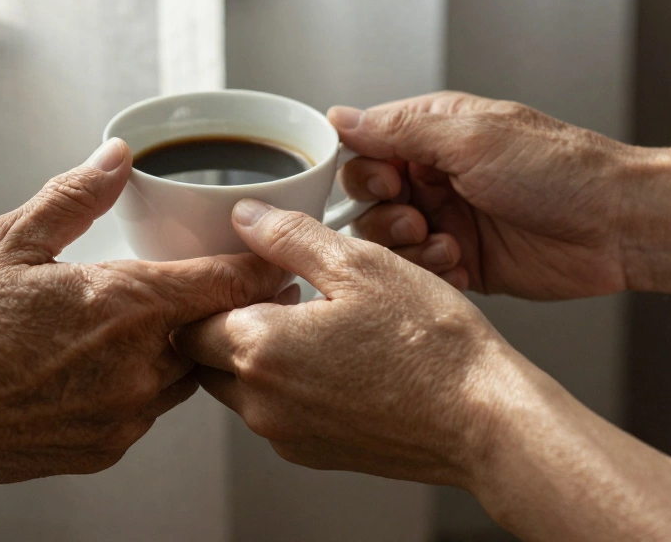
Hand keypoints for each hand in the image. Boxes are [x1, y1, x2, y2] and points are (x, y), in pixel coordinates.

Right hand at [0, 138, 290, 495]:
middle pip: (217, 332)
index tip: (279, 258)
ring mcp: (126, 414)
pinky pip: (151, 409)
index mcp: (124, 306)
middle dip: (224, 308)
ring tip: (160, 320)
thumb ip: (74, 196)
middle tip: (223, 285)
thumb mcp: (6, 242)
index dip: (260, 269)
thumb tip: (116, 156)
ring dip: (185, 347)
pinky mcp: (108, 447)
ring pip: (188, 375)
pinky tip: (112, 362)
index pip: (227, 285)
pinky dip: (147, 383)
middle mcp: (138, 366)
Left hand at [172, 200, 521, 486]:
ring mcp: (286, 434)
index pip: (188, 320)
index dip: (214, 289)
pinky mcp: (314, 454)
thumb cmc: (431, 345)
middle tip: (280, 293)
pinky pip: (278, 412)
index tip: (249, 272)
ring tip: (316, 323)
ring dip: (260, 354)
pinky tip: (339, 359)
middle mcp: (261, 402)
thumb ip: (288, 237)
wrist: (483, 421)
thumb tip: (246, 217)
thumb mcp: (358, 264)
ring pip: (240, 387)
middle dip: (228, 322)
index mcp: (259, 349)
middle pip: (206, 357)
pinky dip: (290, 385)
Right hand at [331, 91, 637, 299]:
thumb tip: (340, 116)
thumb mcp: (470, 138)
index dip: (365, 170)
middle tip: (417, 219)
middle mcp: (437, 176)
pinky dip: (431, 274)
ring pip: (389, 241)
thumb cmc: (560, 170)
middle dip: (384, 216)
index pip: (365, 147)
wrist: (619, 226)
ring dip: (408, 249)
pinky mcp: (464, 262)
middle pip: (368, 200)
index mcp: (435, 133)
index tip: (389, 183)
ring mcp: (450, 219)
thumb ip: (398, 129)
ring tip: (446, 245)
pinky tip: (461, 266)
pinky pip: (420, 273)